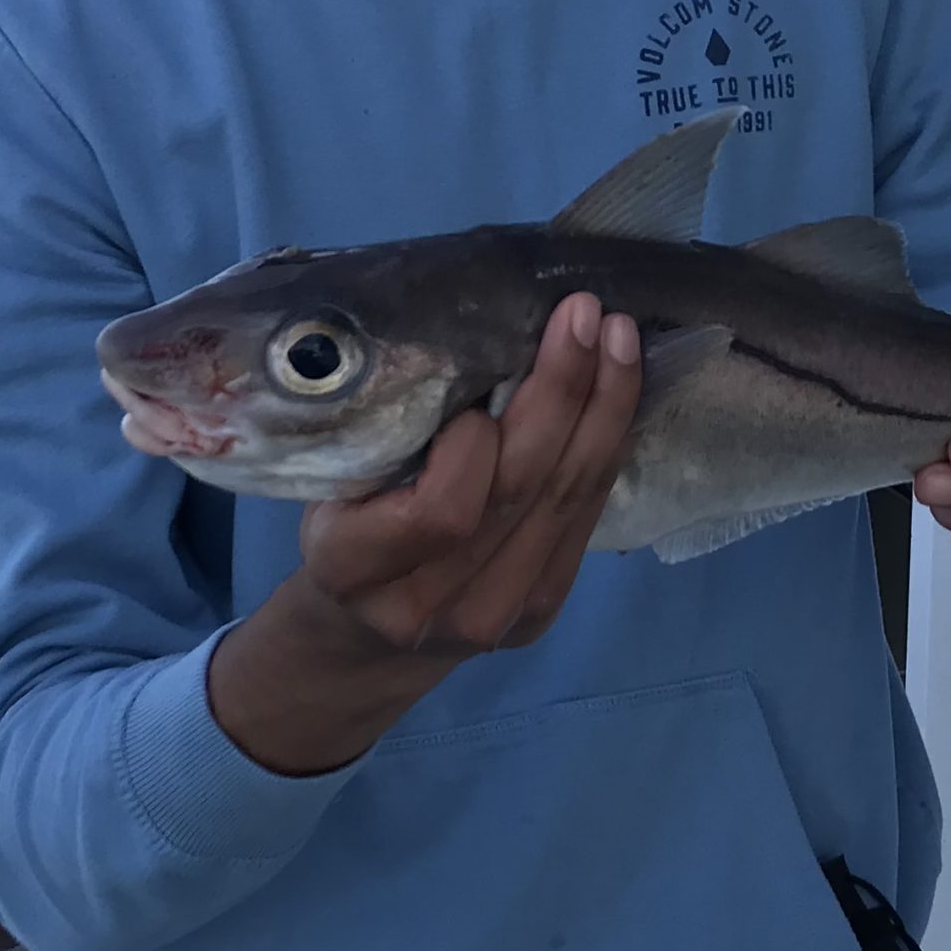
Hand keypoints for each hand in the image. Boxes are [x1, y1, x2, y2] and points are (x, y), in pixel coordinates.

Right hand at [208, 294, 643, 772]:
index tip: (480, 373)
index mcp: (357, 568)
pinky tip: (618, 392)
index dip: (473, 445)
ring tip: (619, 337)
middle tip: (582, 313)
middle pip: (519, 491)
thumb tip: (464, 341)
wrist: (364, 637)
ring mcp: (495, 614)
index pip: (439, 511)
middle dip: (559, 392)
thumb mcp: (331, 486)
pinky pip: (587, 517)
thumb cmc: (344, 529)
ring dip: (604, 410)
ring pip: (567, 500)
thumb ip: (386, 437)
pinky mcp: (541, 611)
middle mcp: (431, 603)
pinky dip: (607, 447)